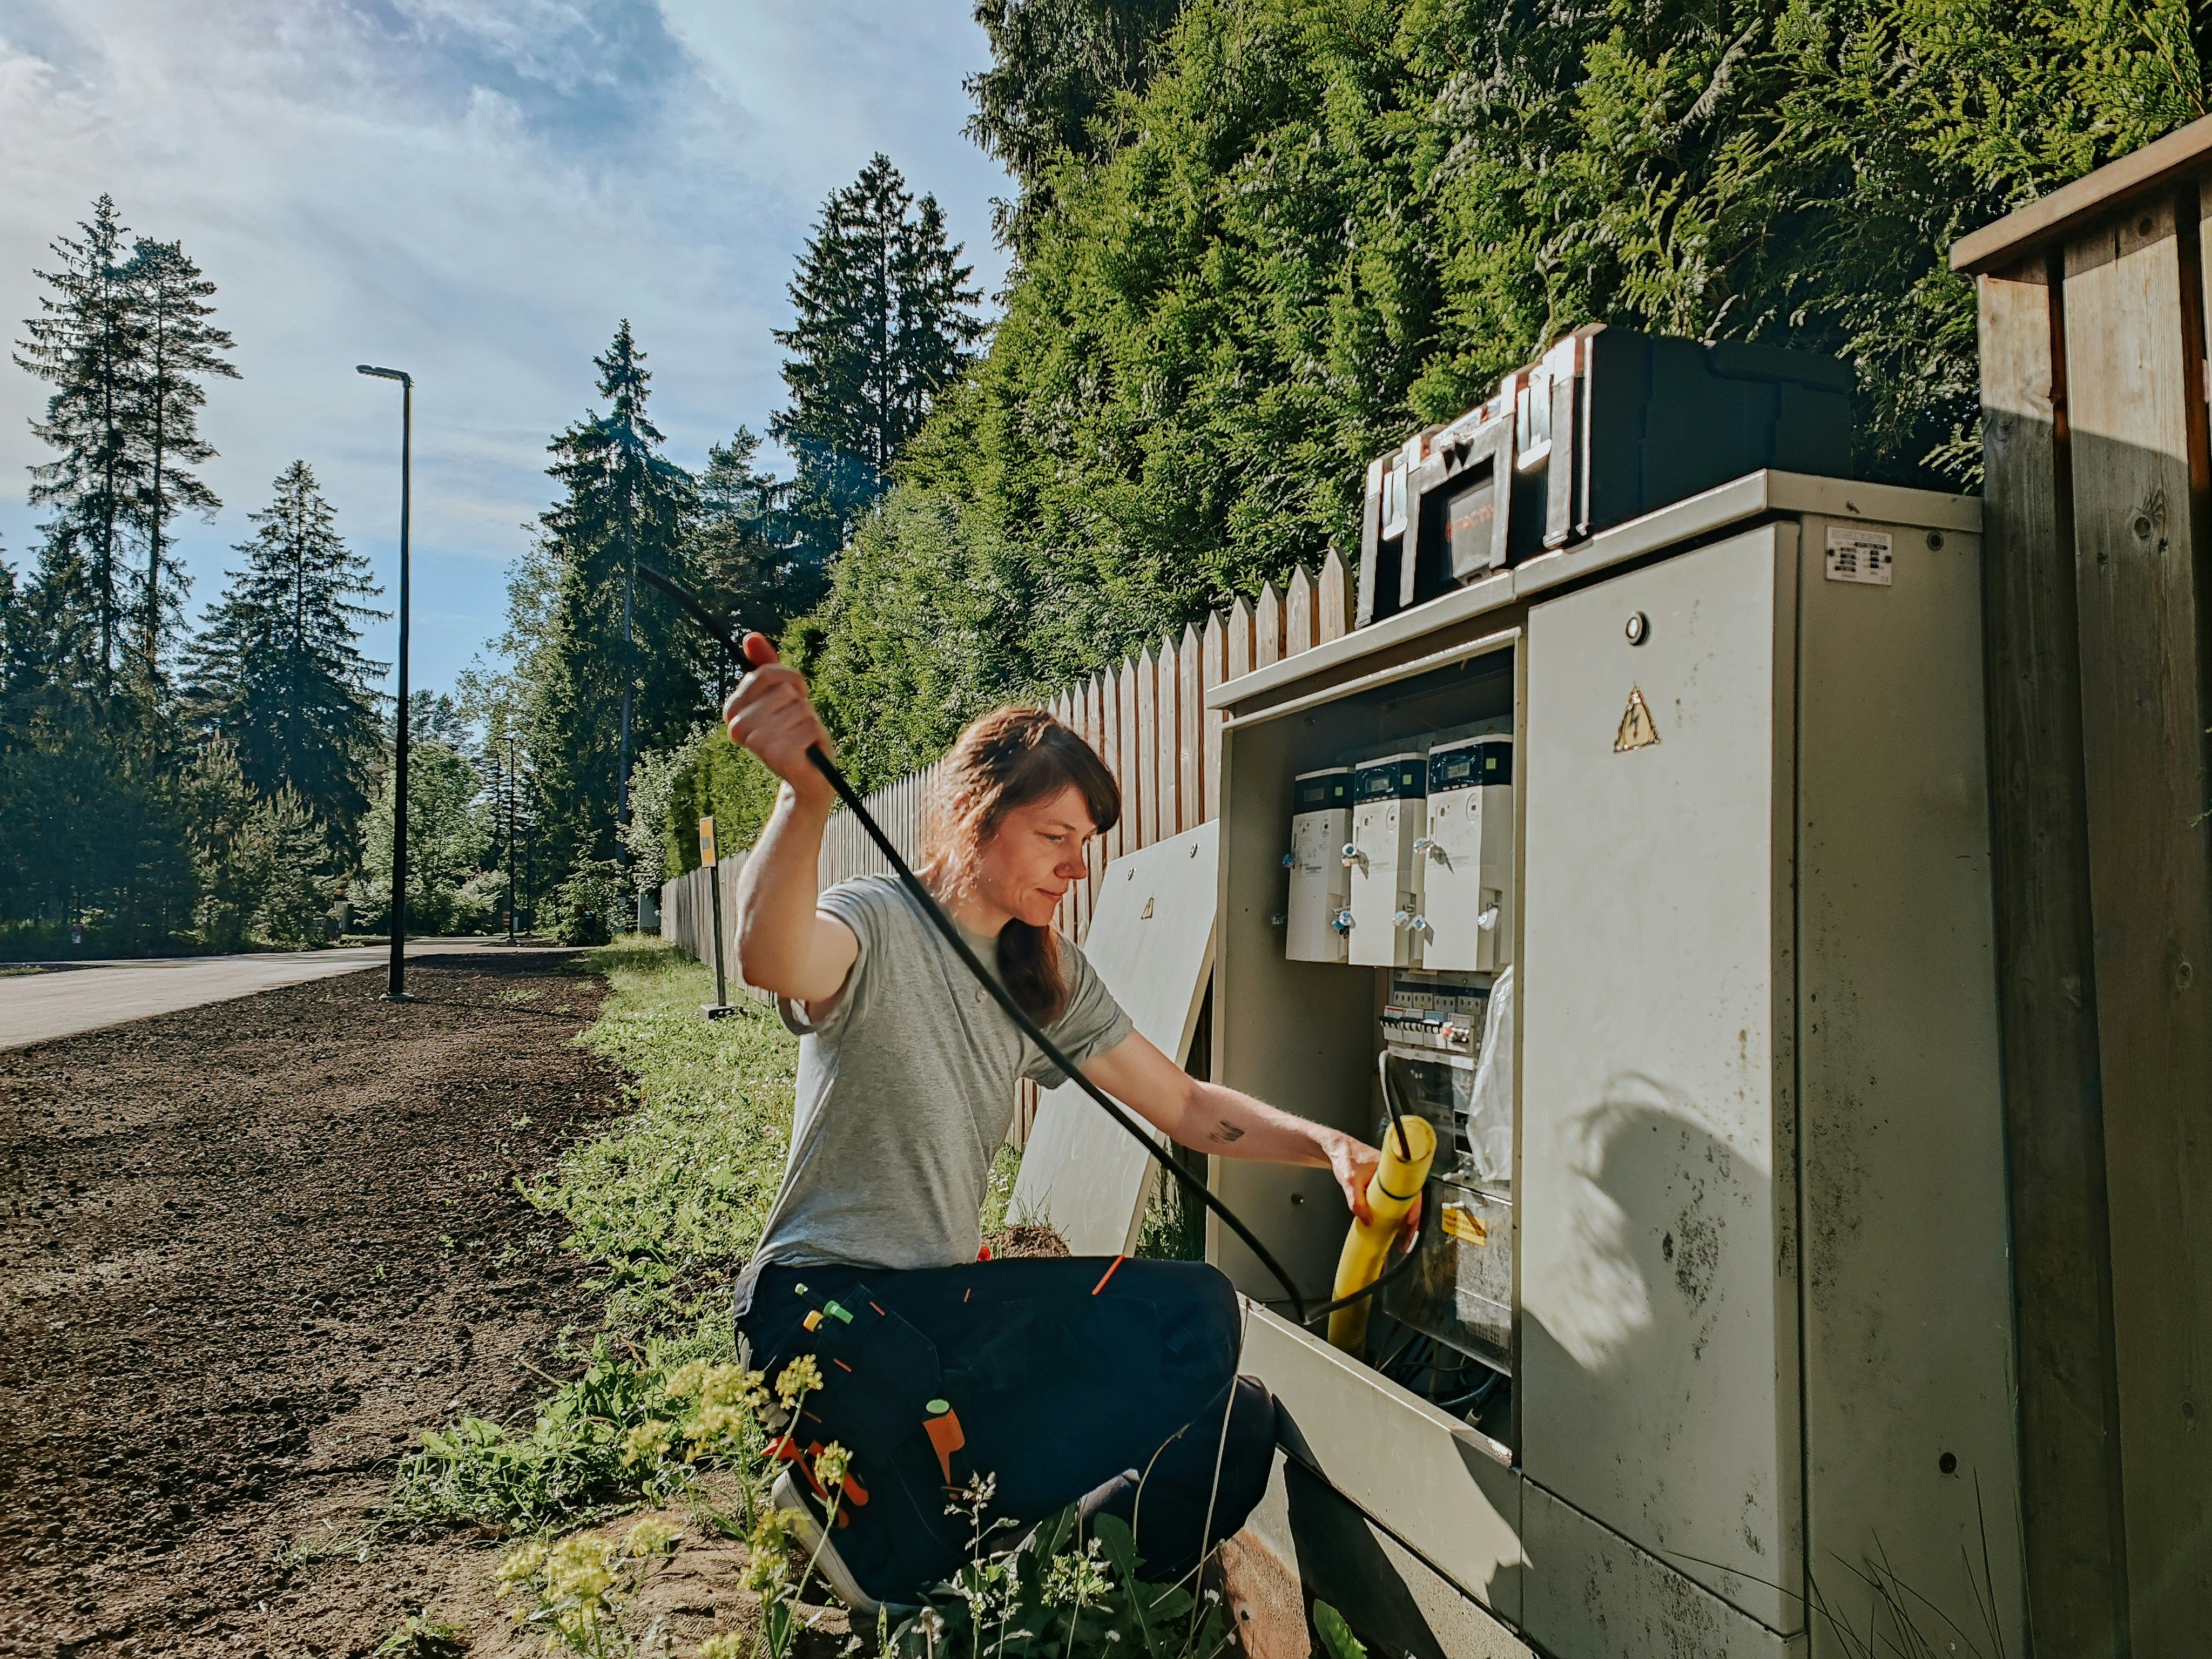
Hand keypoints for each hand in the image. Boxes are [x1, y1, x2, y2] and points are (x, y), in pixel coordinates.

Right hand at [722, 634, 834, 804]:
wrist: (808, 776)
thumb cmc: (794, 732)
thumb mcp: (782, 695)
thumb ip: (765, 665)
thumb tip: (750, 636)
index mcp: (733, 710)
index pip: (765, 674)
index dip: (788, 683)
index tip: (788, 701)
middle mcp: (737, 727)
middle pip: (784, 691)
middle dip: (799, 705)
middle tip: (795, 726)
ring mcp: (756, 742)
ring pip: (799, 708)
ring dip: (809, 721)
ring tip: (802, 739)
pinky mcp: (778, 756)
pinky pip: (810, 726)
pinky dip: (816, 736)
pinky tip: (807, 750)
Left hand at [1330, 1133, 1422, 1247]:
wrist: (1338, 1149)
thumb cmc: (1346, 1157)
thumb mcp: (1349, 1182)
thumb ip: (1356, 1203)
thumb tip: (1367, 1221)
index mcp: (1392, 1167)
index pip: (1411, 1188)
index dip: (1415, 1206)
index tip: (1410, 1220)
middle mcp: (1395, 1172)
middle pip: (1411, 1198)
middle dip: (1413, 1219)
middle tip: (1408, 1237)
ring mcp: (1392, 1179)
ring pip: (1405, 1201)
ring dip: (1406, 1218)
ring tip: (1404, 1236)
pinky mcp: (1386, 1184)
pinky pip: (1396, 1199)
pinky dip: (1398, 1212)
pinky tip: (1396, 1225)